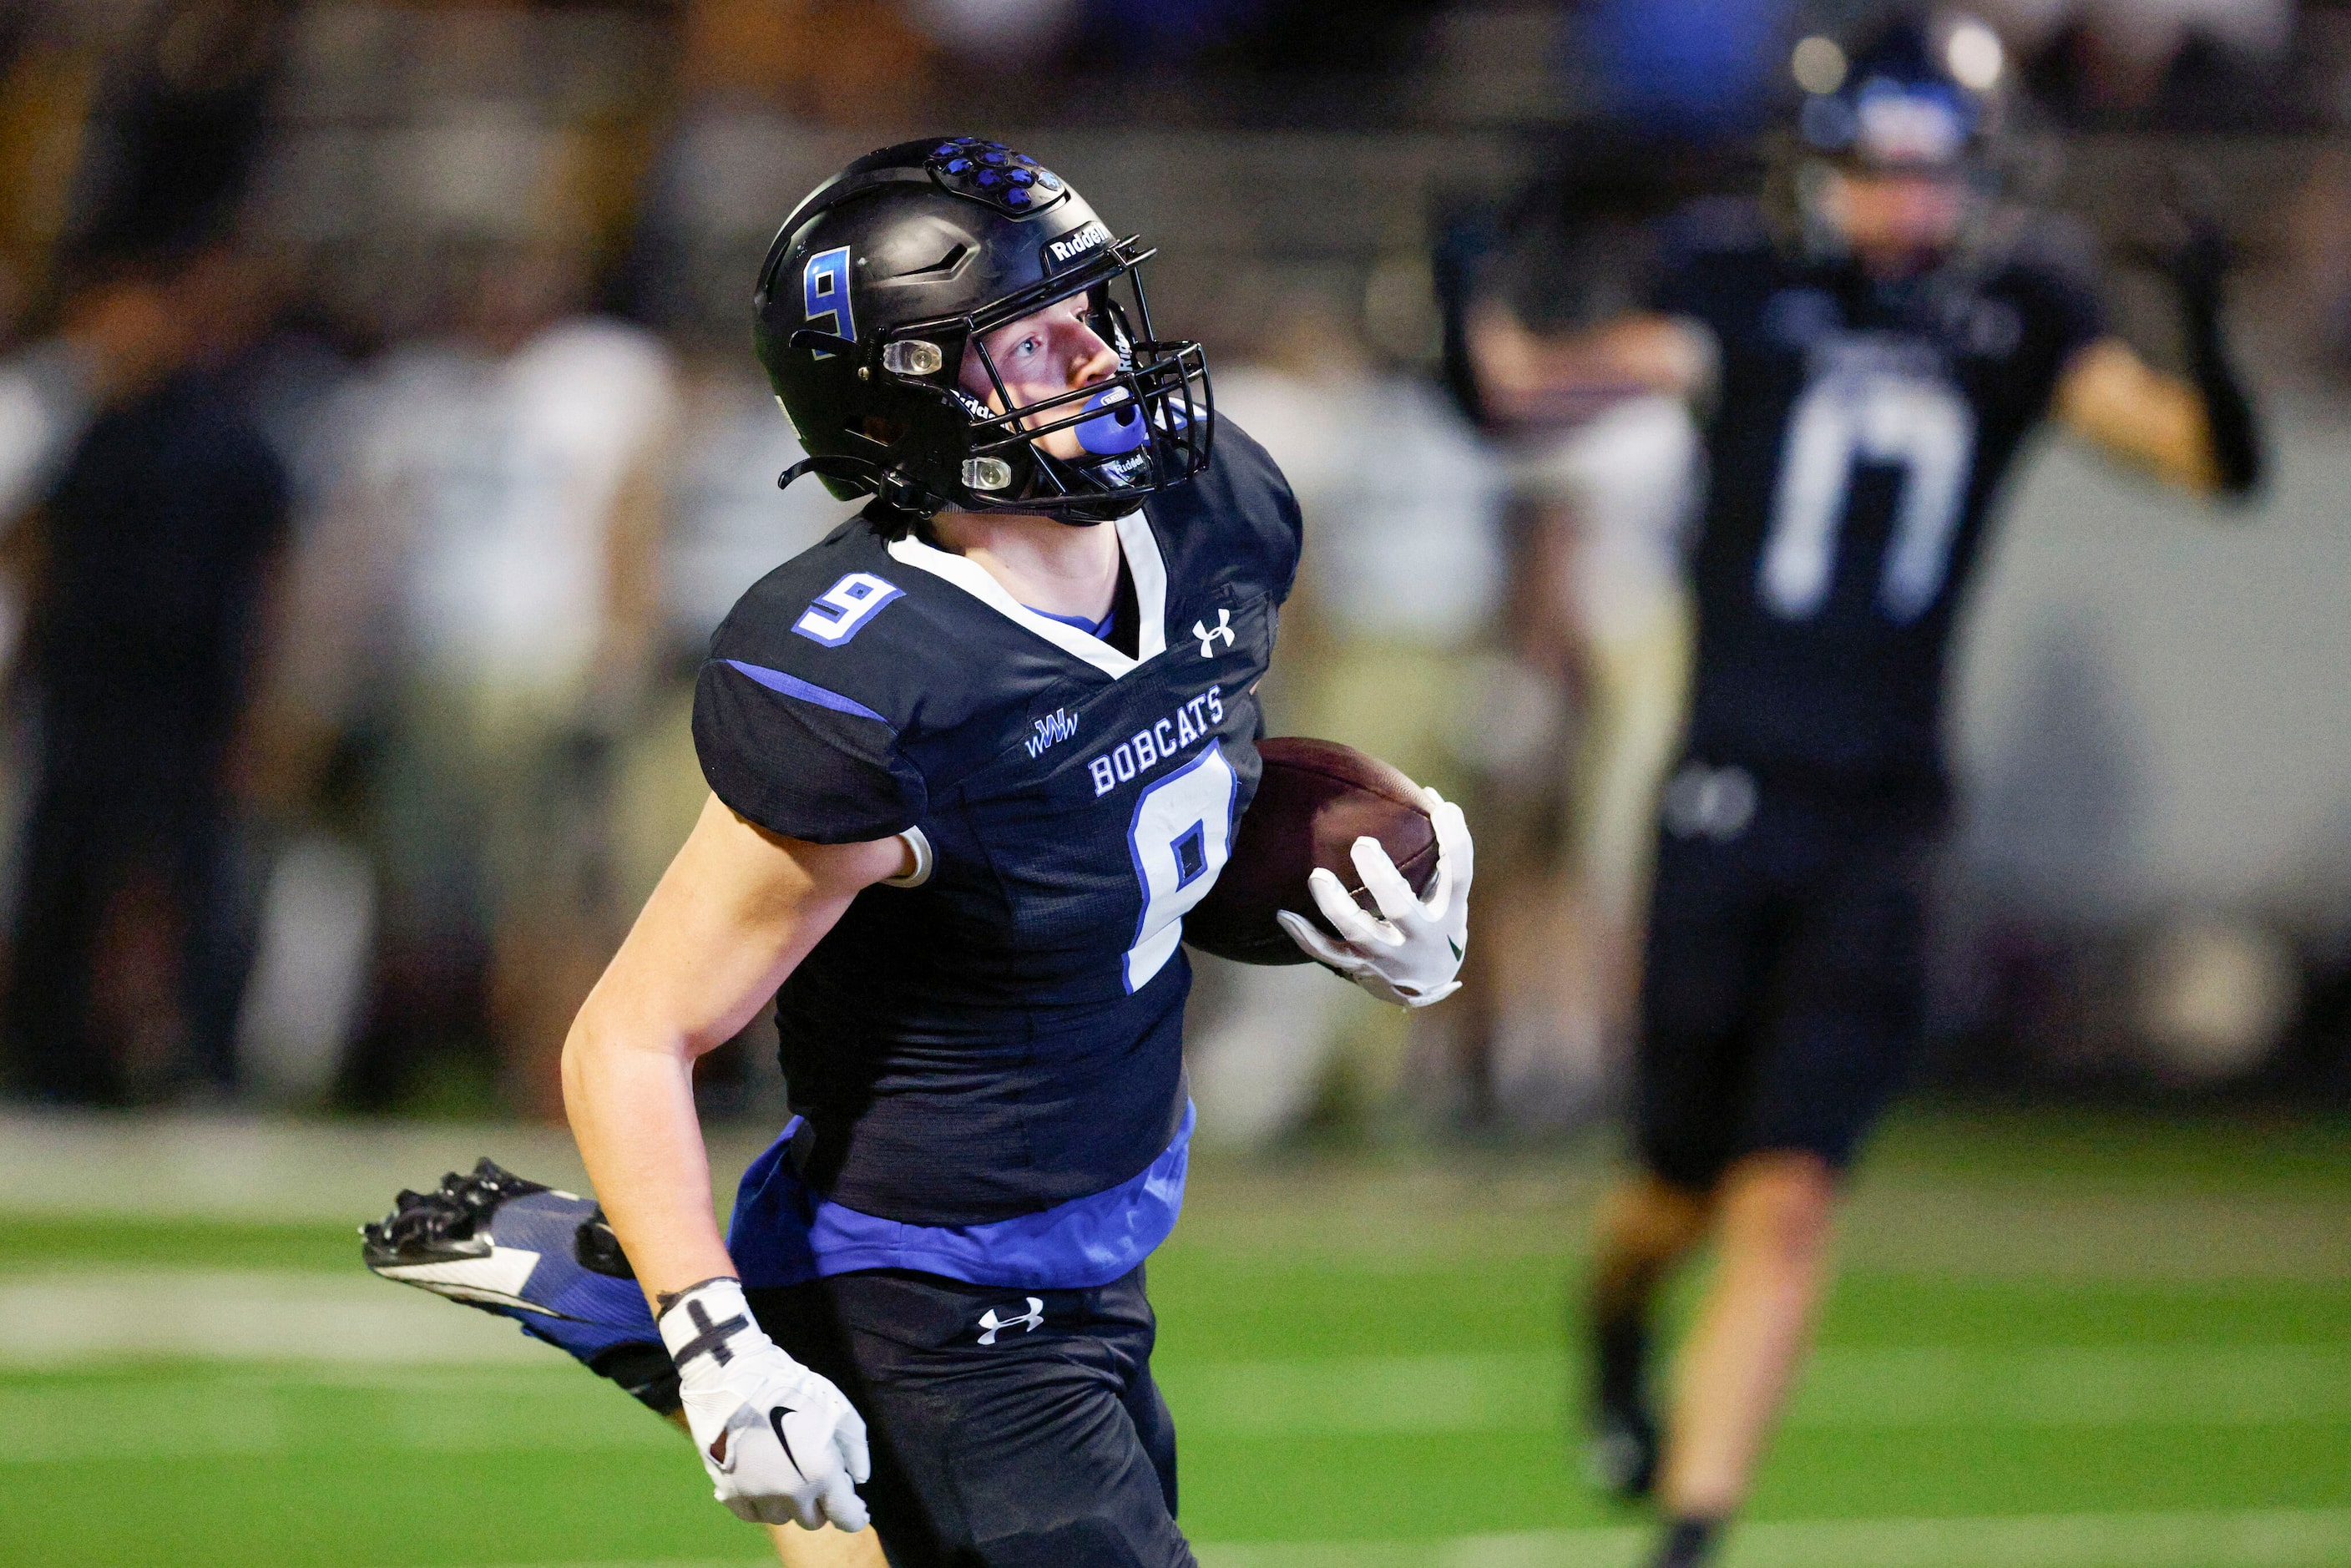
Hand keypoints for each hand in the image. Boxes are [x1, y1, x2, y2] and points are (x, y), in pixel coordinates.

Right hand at [658, 1277, 871, 1531]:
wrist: (733, 1377)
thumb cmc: (791, 1387)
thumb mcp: (837, 1408)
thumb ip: (855, 1450)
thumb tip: (857, 1480)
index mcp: (820, 1473)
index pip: (846, 1517)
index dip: (855, 1516)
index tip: (857, 1510)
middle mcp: (790, 1493)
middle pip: (813, 1521)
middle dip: (822, 1504)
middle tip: (819, 1477)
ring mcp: (757, 1495)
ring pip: (782, 1518)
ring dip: (791, 1503)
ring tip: (789, 1473)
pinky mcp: (729, 1491)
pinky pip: (753, 1515)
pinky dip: (763, 1505)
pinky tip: (765, 1482)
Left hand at [1276, 788, 1472, 1007]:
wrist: (1427, 987)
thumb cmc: (1436, 923)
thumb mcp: (1448, 897)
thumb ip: (1440, 854)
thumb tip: (1429, 792)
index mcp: (1447, 914)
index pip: (1457, 875)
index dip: (1454, 841)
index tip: (1441, 807)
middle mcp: (1418, 937)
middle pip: (1400, 908)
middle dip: (1381, 878)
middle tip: (1362, 845)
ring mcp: (1387, 955)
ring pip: (1359, 932)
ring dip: (1336, 906)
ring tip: (1317, 877)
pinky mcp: (1361, 966)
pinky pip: (1329, 952)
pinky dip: (1305, 936)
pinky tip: (1284, 915)